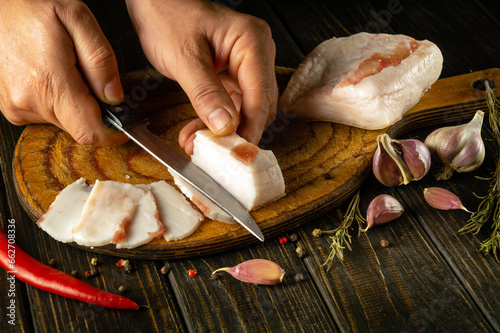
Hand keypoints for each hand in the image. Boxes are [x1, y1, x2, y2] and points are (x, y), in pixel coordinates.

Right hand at [0, 0, 125, 145]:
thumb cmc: (32, 6)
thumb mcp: (78, 19)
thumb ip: (101, 61)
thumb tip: (114, 97)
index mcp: (51, 83)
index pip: (90, 132)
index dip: (112, 132)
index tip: (123, 122)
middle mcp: (30, 102)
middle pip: (80, 127)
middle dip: (94, 109)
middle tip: (87, 76)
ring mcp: (17, 107)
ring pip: (64, 122)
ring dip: (74, 103)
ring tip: (63, 69)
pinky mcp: (11, 108)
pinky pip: (46, 115)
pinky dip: (56, 101)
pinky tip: (49, 75)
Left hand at [126, 0, 277, 153]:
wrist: (154, 2)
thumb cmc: (167, 14)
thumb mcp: (183, 57)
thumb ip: (205, 93)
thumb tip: (225, 126)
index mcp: (252, 42)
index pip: (260, 95)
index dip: (250, 128)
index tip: (236, 153)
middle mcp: (256, 54)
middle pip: (259, 106)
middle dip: (237, 132)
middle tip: (216, 153)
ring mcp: (246, 66)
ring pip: (245, 110)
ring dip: (223, 130)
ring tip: (197, 143)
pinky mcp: (232, 76)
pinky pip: (230, 105)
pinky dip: (215, 121)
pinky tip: (197, 132)